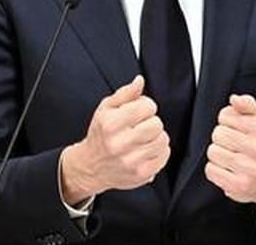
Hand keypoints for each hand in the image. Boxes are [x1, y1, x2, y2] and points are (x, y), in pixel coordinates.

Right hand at [60, 75, 169, 202]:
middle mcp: (120, 144)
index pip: (147, 106)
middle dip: (151, 122)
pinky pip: (164, 156)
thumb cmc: (100, 134)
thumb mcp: (106, 109)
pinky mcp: (141, 174)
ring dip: (156, 137)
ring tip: (143, 138)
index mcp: (110, 124)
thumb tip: (140, 81)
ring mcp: (131, 161)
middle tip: (141, 126)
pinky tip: (146, 150)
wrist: (91, 167)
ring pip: (163, 140)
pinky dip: (159, 151)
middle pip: (157, 124)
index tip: (138, 111)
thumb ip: (125, 93)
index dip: (145, 106)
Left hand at [204, 94, 255, 217]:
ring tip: (230, 157)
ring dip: (217, 153)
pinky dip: (215, 169)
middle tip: (232, 144)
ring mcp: (250, 170)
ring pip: (212, 152)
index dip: (226, 120)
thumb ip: (247, 105)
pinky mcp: (238, 186)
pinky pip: (210, 170)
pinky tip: (227, 169)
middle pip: (217, 134)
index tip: (236, 128)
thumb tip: (234, 99)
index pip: (225, 115)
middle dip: (221, 137)